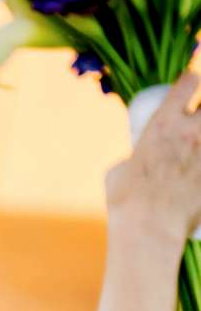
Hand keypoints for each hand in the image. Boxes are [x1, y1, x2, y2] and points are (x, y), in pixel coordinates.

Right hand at [106, 74, 200, 243]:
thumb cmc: (127, 203)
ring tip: (199, 147)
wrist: (150, 229)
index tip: (192, 86)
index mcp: (162, 123)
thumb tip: (133, 163)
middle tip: (197, 123)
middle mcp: (191, 131)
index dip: (191, 81)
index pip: (188, 82)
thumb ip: (132, 159)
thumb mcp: (117, 172)